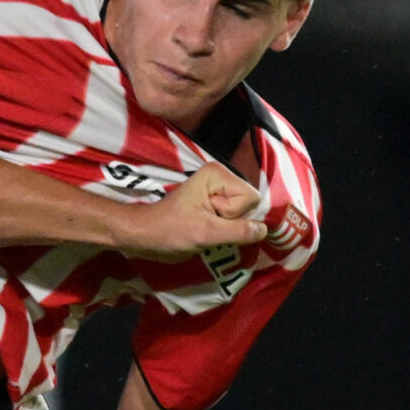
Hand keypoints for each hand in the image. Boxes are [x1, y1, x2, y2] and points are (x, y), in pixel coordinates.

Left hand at [121, 163, 265, 259]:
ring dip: (227, 228)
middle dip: (231, 222)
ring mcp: (218, 191)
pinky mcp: (214, 204)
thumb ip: (236, 231)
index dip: (235, 215)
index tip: (210, 218)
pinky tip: (207, 231)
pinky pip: (234, 219)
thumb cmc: (170, 230)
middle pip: (249, 205)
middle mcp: (221, 177)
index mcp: (218, 175)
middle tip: (205, 224)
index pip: (251, 198)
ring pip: (243, 215)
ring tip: (203, 228)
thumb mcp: (204, 233)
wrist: (145, 235)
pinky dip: (224, 230)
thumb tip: (264, 230)